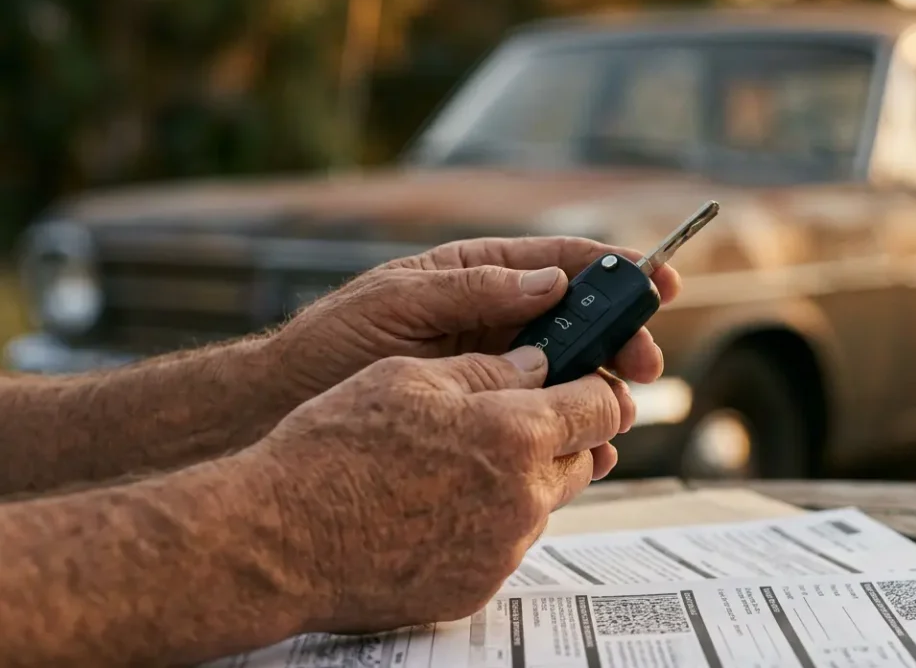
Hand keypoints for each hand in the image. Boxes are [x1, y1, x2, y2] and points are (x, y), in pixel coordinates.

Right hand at [252, 347, 620, 632]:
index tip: (583, 383)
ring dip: (520, 481)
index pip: (600, 407)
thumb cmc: (332, 453)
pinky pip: (504, 545)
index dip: (593, 388)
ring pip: (541, 503)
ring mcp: (502, 550)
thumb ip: (486, 371)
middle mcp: (523, 498)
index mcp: (515, 434)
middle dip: (558, 436)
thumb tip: (536, 364)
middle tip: (512, 421)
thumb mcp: (407, 378)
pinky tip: (435, 508)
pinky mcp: (477, 587)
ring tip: (456, 466)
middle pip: (580, 459)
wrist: (279, 543)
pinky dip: (486, 523)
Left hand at [268, 236, 680, 457]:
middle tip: (643, 365)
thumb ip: (474, 291)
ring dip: (602, 389)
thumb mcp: (397, 304)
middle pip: (580, 322)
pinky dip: (571, 431)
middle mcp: (494, 319)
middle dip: (620, 338)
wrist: (277, 411)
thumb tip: (552, 282)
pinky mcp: (485, 414)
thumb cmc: (328, 345)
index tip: (658, 283)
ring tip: (618, 412)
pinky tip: (591, 449)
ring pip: (569, 374)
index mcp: (477, 275)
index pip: (562, 262)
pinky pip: (541, 417)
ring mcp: (493, 368)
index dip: (615, 270)